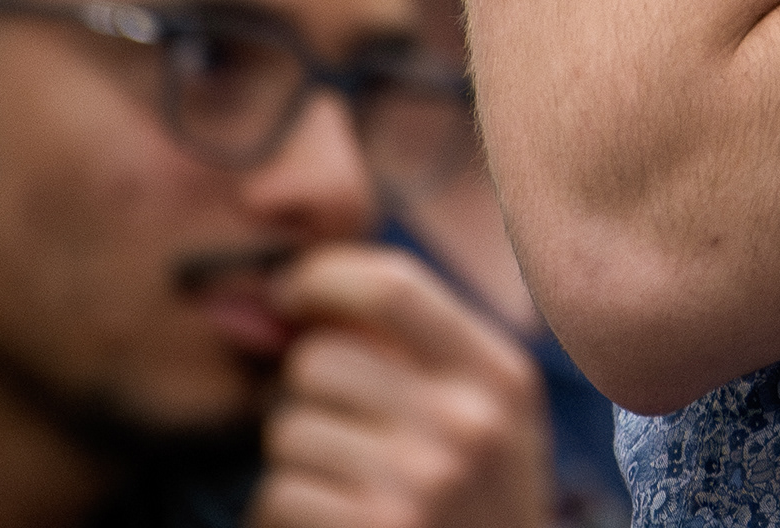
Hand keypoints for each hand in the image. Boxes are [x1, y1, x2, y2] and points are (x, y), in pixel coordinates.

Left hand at [248, 244, 551, 527]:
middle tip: (336, 433)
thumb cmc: (477, 508)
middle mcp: (466, 420)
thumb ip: (421, 354)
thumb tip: (301, 296)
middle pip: (319, 361)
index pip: (394, 285)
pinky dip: (287, 515)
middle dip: (304, 396)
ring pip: (288, 430)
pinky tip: (334, 527)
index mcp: (500, 376)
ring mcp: (421, 480)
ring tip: (344, 492)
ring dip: (297, 463)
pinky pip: (278, 494)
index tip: (292, 293)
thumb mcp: (488, 423)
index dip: (323, 277)